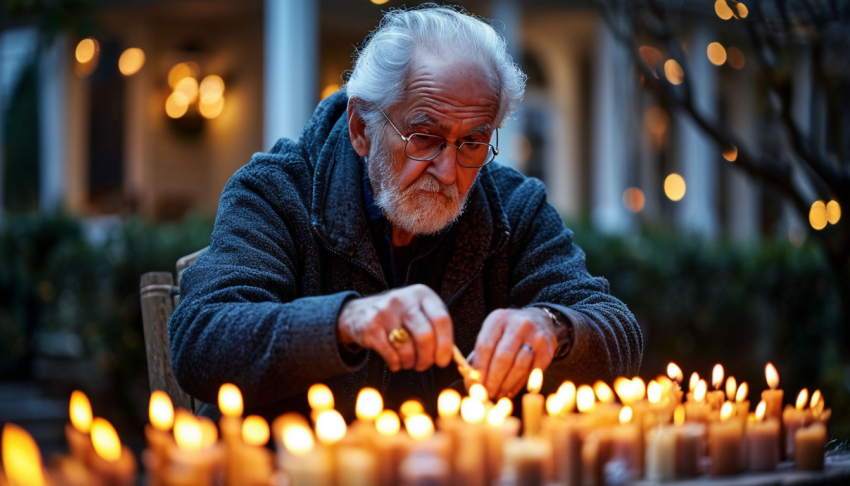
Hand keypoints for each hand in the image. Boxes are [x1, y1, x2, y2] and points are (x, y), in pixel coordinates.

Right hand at [337, 284, 453, 371]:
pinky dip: (396, 364)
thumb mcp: (417, 310)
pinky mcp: (370, 327)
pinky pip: (391, 355)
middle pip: (425, 335)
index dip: (445, 344)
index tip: (443, 361)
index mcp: (422, 294)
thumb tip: (448, 356)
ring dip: (410, 363)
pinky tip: (395, 362)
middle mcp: (404, 299)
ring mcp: (385, 312)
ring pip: (407, 348)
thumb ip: (434, 327)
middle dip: (427, 358)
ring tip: (408, 362)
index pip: (441, 319)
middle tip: (424, 365)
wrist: (357, 312)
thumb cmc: (396, 316)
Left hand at [468, 308, 557, 398]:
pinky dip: (520, 385)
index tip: (476, 384)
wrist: (539, 321)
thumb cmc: (507, 333)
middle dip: (493, 380)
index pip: (485, 346)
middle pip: (503, 357)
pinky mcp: (547, 350)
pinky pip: (532, 372)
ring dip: (506, 385)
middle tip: (487, 394)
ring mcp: (535, 337)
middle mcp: (518, 325)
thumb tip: (471, 381)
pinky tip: (511, 391)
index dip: (480, 368)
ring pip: (519, 367)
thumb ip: (479, 355)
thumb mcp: (492, 334)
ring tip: (497, 395)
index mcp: (498, 319)